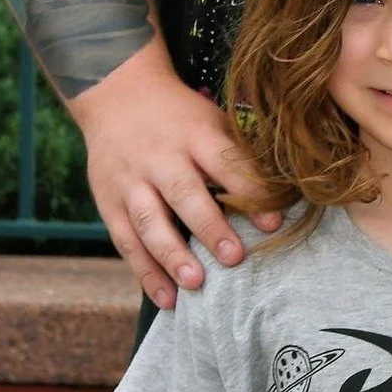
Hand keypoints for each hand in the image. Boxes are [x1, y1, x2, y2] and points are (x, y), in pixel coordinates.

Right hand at [73, 53, 281, 307]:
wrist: (117, 93)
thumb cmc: (181, 116)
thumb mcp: (214, 120)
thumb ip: (241, 156)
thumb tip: (282, 196)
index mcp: (195, 135)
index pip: (224, 164)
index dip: (249, 193)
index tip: (274, 223)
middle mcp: (160, 158)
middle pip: (184, 193)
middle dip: (209, 228)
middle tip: (234, 258)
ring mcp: (130, 181)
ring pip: (148, 221)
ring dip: (171, 256)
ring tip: (196, 285)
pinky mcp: (108, 202)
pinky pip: (125, 241)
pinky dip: (145, 272)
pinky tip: (166, 298)